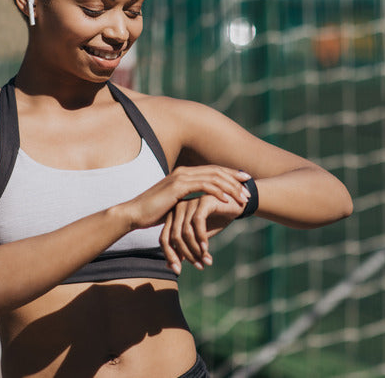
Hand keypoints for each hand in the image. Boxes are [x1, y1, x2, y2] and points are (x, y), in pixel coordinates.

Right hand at [121, 166, 250, 230]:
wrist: (135, 213)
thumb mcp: (175, 204)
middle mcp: (184, 171)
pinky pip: (203, 187)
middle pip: (217, 171)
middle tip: (250, 187)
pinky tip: (227, 200)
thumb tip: (199, 205)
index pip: (213, 171)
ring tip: (242, 197)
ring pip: (213, 178)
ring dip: (230, 187)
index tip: (245, 181)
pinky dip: (217, 192)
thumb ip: (188, 200)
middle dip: (235, 179)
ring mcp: (181, 177)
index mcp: (185, 173)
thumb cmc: (153, 212)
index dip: (230, 174)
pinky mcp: (178, 186)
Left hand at [160, 192, 247, 274]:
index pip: (164, 238)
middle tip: (198, 266)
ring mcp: (190, 203)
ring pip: (186, 232)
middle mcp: (178, 208)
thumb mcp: (198, 238)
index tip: (178, 271)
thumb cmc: (215, 221)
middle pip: (174, 237)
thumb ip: (184, 249)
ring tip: (205, 260)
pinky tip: (207, 248)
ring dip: (196, 250)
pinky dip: (202, 238)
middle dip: (186, 255)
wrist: (235, 206)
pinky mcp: (203, 201)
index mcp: (173, 216)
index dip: (170, 256)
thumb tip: (170, 267)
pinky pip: (198, 222)